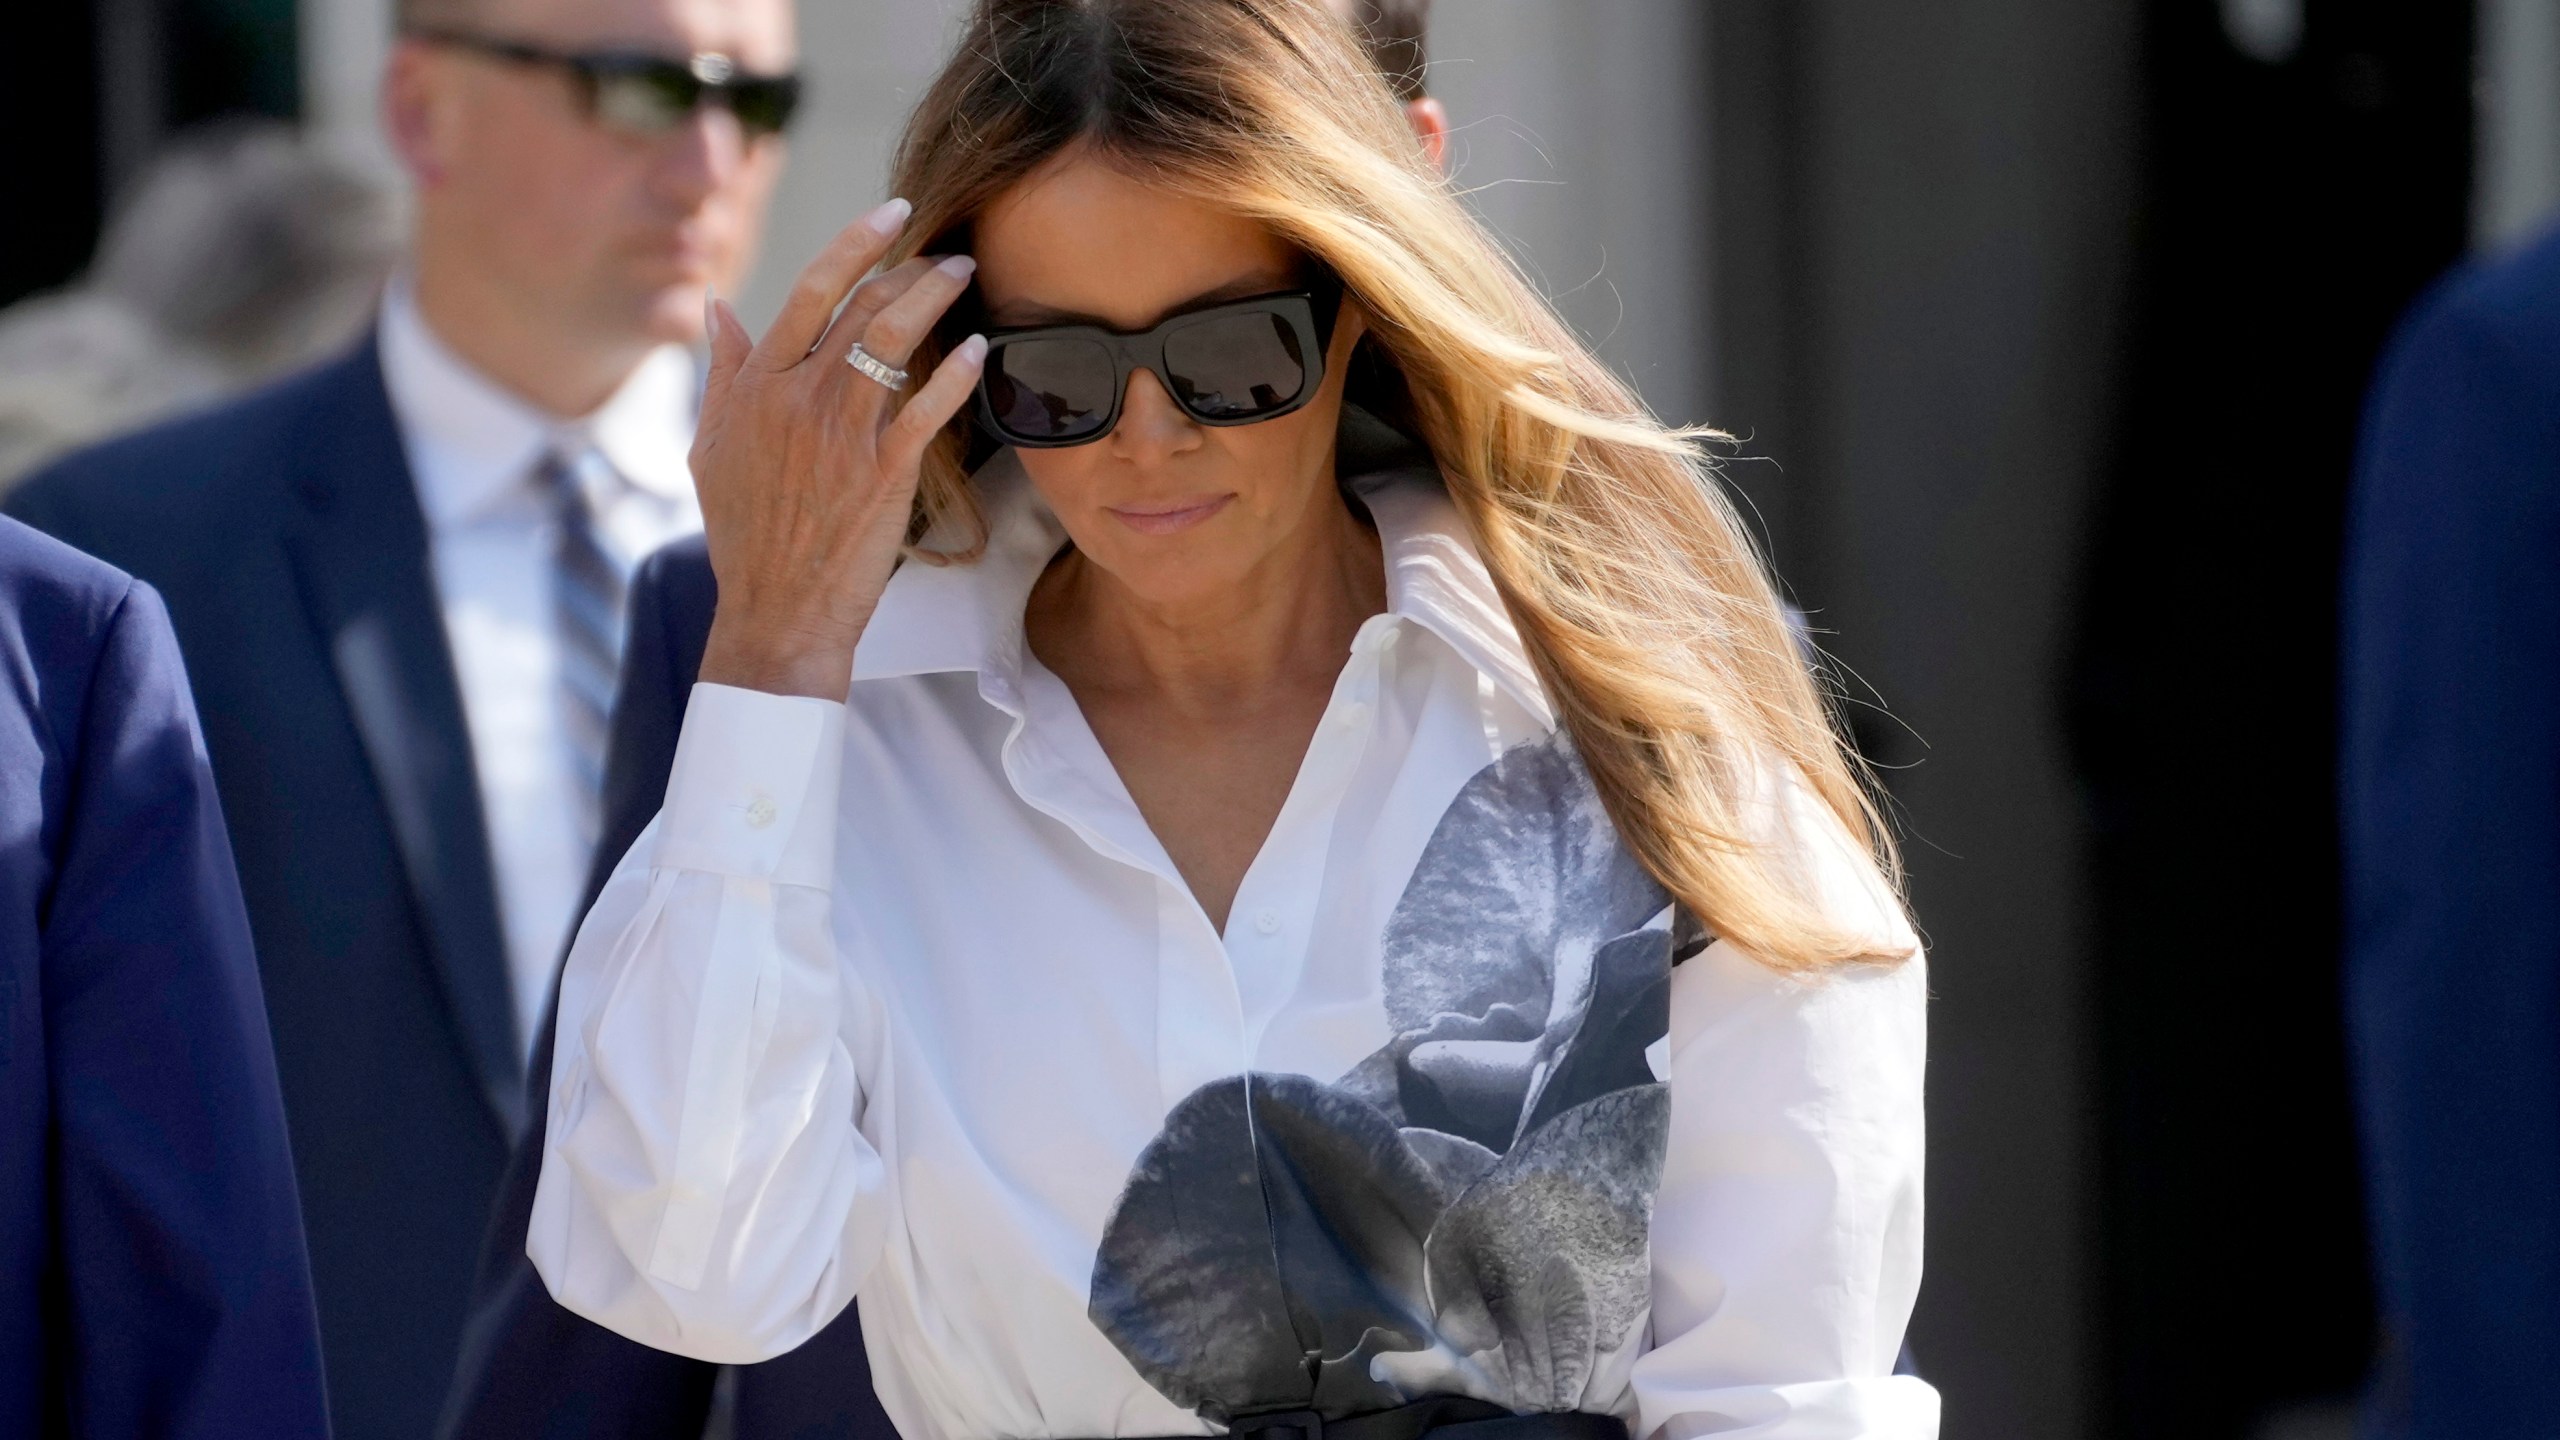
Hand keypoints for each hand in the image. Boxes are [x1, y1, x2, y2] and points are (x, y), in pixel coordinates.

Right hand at [693, 198, 986, 699]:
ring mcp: (841, 435)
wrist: (776, 610)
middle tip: (947, 253)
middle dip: (912, 267)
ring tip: (966, 276)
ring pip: (894, 342)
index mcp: (757, 385)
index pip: (810, 289)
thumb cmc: (745, 534)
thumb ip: (721, 373)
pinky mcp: (881, 474)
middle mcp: (798, 398)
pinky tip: (977, 348)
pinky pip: (925, 408)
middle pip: (863, 307)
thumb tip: (716, 307)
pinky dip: (954, 372)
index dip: (857, 242)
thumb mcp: (710, 447)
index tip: (893, 212)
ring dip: (937, 299)